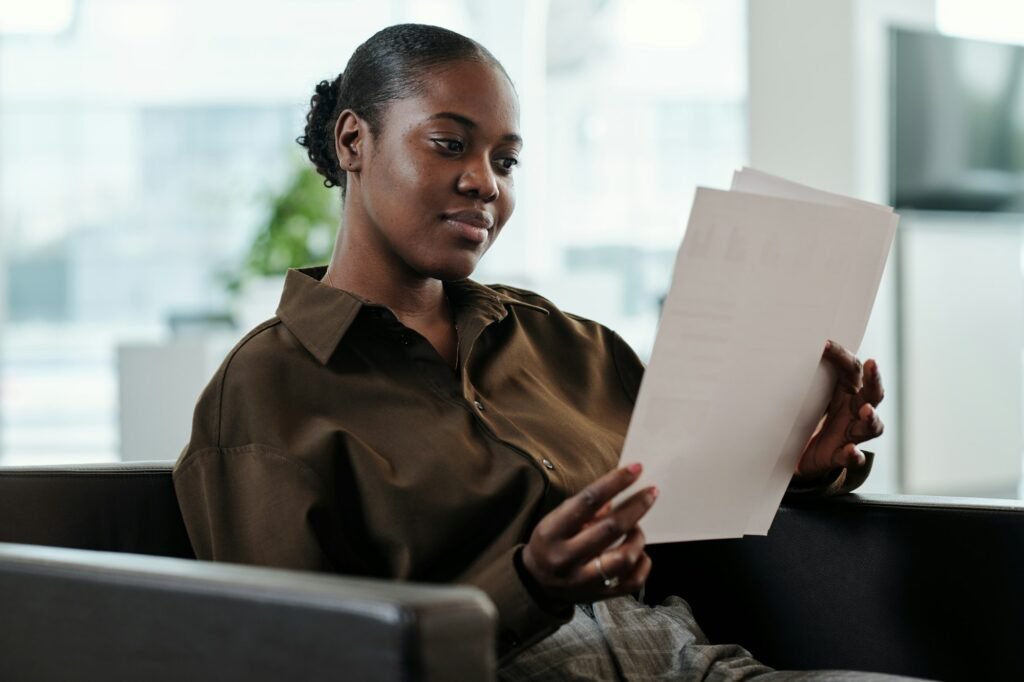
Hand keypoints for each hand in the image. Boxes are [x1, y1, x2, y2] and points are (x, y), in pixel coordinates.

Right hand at [521, 463, 657, 604]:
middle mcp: (566, 557)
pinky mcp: (599, 596)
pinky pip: (633, 581)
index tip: (636, 469)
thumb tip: (620, 490)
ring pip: (624, 558)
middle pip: (611, 528)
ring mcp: (583, 580)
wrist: (537, 583)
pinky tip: (638, 552)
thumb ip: (586, 506)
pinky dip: (643, 563)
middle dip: (636, 506)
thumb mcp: (557, 519)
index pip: (587, 501)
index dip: (615, 482)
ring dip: (637, 538)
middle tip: (650, 493)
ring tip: (635, 529)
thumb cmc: (551, 542)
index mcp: (552, 532)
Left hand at [797, 340, 884, 478]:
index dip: (841, 355)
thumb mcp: (809, 395)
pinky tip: (850, 451)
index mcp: (848, 391)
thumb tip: (783, 349)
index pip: (851, 368)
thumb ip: (804, 377)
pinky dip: (853, 455)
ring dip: (870, 418)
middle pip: (873, 393)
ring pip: (871, 426)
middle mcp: (856, 411)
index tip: (824, 343)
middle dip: (874, 379)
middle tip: (871, 363)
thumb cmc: (811, 417)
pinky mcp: (842, 455)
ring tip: (866, 411)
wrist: (803, 454)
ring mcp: (852, 434)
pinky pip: (853, 457)